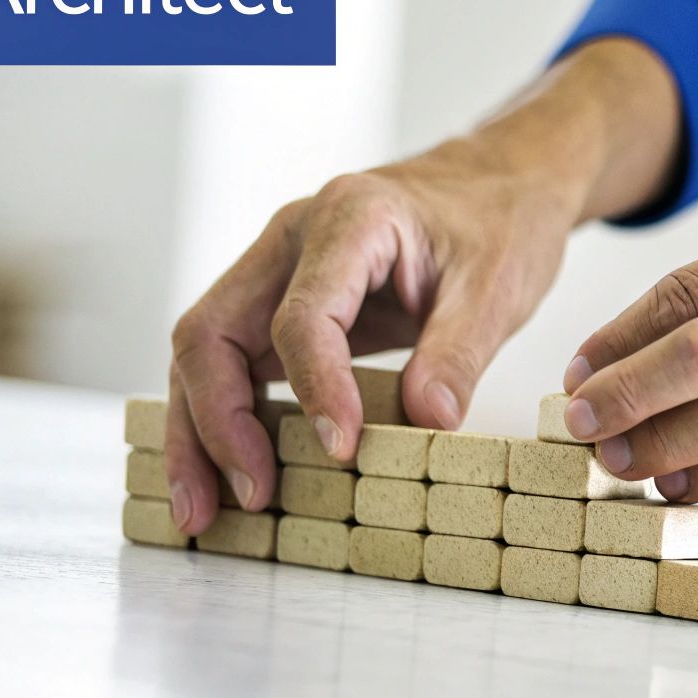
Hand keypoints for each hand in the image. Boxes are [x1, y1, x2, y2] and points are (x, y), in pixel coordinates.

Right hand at [163, 38, 678, 533]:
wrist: (499, 184)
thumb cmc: (499, 223)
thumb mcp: (498, 286)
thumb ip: (460, 352)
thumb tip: (428, 423)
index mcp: (350, 219)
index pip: (302, 315)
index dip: (314, 389)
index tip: (341, 450)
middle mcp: (292, 240)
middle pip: (212, 333)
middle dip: (215, 424)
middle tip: (243, 500)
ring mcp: (276, 271)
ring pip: (204, 354)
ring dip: (197, 434)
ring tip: (204, 513)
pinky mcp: (280, 304)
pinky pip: (232, 363)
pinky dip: (222, 421)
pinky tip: (227, 476)